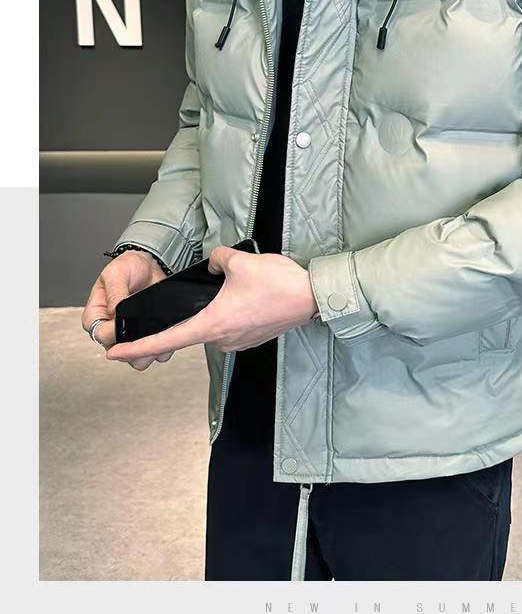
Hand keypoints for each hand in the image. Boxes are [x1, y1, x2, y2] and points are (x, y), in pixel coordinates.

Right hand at [82, 250, 168, 369]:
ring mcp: (130, 334)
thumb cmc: (128, 266)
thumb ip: (115, 292)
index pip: (99, 334)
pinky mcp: (147, 335)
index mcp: (97, 314)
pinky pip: (154, 350)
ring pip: (135, 357)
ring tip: (159, 342)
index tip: (125, 326)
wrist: (152, 264)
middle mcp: (111, 328)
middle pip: (118, 351)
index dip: (111, 334)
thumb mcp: (117, 273)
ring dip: (147, 353)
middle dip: (133, 350)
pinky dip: (162, 348)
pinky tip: (169, 339)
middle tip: (147, 341)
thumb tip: (113, 311)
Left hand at [106, 248, 318, 363]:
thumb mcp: (240, 261)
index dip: (137, 347)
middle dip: (187, 314)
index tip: (115, 354)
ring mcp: (238, 342)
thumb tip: (213, 264)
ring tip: (238, 288)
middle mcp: (222, 339)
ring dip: (214, 309)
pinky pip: (230, 325)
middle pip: (191, 329)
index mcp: (212, 324)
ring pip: (213, 324)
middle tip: (197, 298)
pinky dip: (230, 312)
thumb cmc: (278, 283)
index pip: (166, 340)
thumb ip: (216, 259)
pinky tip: (245, 296)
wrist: (313, 297)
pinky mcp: (251, 339)